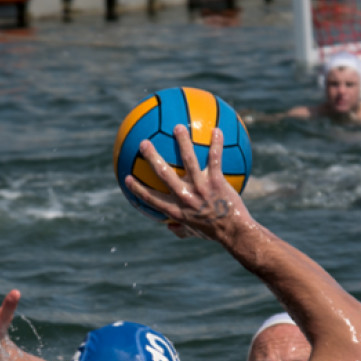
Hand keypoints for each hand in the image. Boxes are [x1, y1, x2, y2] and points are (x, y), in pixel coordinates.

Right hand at [127, 125, 249, 242]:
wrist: (235, 232)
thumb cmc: (215, 232)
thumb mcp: (194, 233)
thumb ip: (181, 230)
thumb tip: (169, 227)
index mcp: (176, 210)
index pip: (150, 198)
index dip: (137, 188)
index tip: (126, 178)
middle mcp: (185, 197)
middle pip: (163, 173)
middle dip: (152, 157)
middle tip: (144, 143)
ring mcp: (200, 188)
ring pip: (188, 160)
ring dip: (182, 142)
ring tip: (178, 127)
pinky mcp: (216, 181)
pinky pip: (215, 158)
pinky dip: (216, 143)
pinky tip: (217, 130)